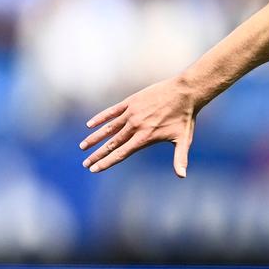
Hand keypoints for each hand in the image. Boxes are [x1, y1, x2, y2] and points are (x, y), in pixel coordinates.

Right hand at [81, 76, 199, 175]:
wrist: (185, 92)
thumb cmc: (185, 117)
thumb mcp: (183, 140)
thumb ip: (180, 159)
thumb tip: (182, 176)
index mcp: (145, 137)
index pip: (121, 153)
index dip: (106, 162)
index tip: (94, 169)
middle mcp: (135, 126)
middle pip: (111, 144)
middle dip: (97, 155)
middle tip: (85, 163)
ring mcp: (131, 113)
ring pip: (108, 128)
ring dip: (94, 138)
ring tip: (83, 146)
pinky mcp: (130, 102)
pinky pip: (111, 111)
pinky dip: (100, 118)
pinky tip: (89, 125)